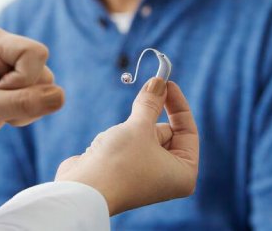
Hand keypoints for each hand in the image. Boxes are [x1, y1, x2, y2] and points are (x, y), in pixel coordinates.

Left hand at [0, 27, 64, 191]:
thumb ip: (25, 103)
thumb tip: (61, 97)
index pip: (37, 53)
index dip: (23, 80)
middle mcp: (3, 50)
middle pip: (44, 71)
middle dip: (24, 96)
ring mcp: (9, 70)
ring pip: (47, 87)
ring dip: (26, 108)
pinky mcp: (13, 89)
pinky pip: (41, 100)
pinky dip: (26, 115)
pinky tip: (0, 118)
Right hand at [55, 78, 199, 214]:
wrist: (83, 190)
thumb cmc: (120, 163)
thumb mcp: (140, 126)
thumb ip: (151, 102)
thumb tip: (159, 81)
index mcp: (183, 173)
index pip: (188, 131)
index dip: (177, 105)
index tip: (166, 83)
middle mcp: (167, 177)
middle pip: (164, 132)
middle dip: (146, 119)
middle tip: (143, 95)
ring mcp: (144, 174)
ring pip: (142, 136)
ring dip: (128, 130)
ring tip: (115, 142)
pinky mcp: (124, 171)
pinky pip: (126, 144)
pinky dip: (114, 139)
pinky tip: (102, 151)